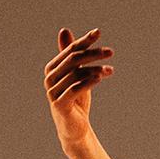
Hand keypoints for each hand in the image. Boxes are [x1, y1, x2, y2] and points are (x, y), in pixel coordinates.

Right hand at [44, 26, 114, 148]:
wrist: (75, 128)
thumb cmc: (76, 100)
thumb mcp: (76, 76)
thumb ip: (72, 55)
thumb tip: (63, 30)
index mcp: (52, 68)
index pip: (70, 49)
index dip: (84, 40)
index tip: (98, 32)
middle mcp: (49, 78)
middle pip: (73, 59)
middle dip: (93, 54)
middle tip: (110, 52)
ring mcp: (53, 91)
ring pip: (76, 73)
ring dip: (95, 69)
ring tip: (110, 70)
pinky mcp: (59, 104)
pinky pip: (75, 89)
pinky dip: (88, 82)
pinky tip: (100, 78)